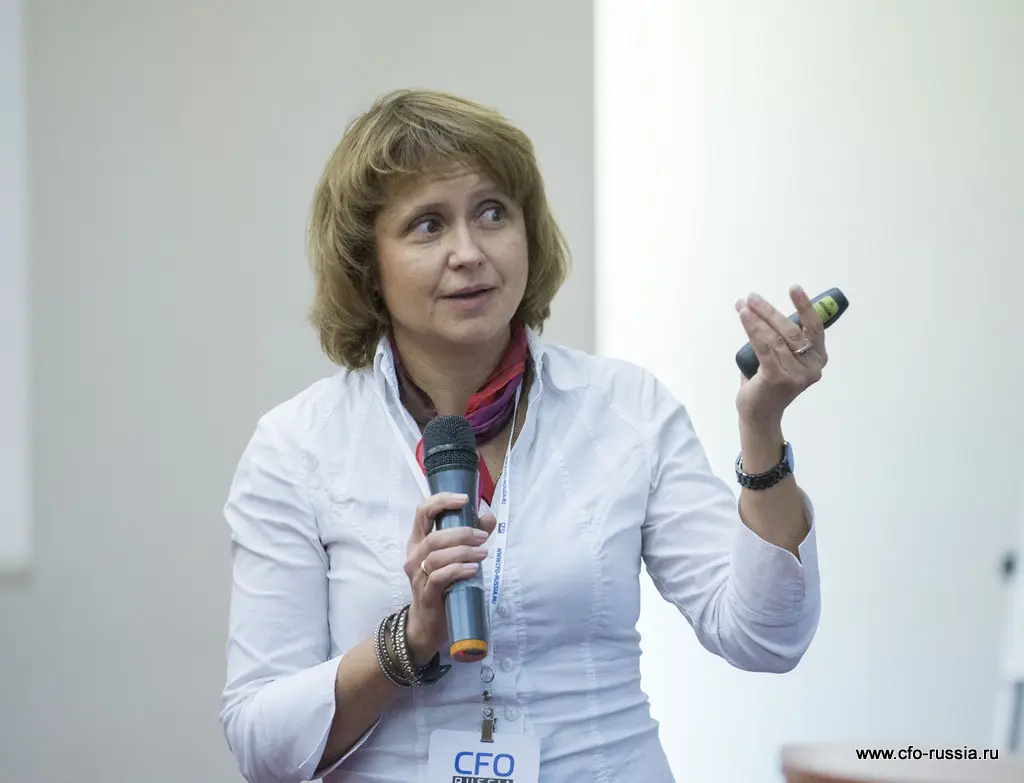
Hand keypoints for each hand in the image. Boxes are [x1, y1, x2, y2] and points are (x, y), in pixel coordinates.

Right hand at [403, 493, 495, 665]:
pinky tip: (472, 569)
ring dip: (464, 551)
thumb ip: (471, 535)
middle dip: (462, 532)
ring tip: (483, 553)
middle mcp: (414, 555)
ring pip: (437, 556)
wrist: (428, 623)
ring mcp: (417, 576)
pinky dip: (457, 570)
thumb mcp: (455, 557)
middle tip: (483, 536)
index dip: (442, 501)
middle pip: (434, 536)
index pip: (422, 511)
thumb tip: (487, 515)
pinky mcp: (425, 594)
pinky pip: (439, 577)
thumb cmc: (443, 585)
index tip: (465, 499)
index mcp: (418, 541)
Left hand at [735, 284, 827, 427]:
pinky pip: (764, 347)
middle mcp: (812, 368)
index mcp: (818, 359)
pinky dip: (753, 328)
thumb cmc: (771, 382)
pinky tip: (744, 315)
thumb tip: (766, 309)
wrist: (760, 415)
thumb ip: (784, 339)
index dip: (806, 306)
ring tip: (743, 305)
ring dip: (756, 318)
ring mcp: (795, 375)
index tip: (794, 288)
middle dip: (770, 311)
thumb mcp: (785, 359)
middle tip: (752, 297)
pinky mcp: (776, 378)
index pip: (815, 328)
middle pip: (791, 331)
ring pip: (774, 338)